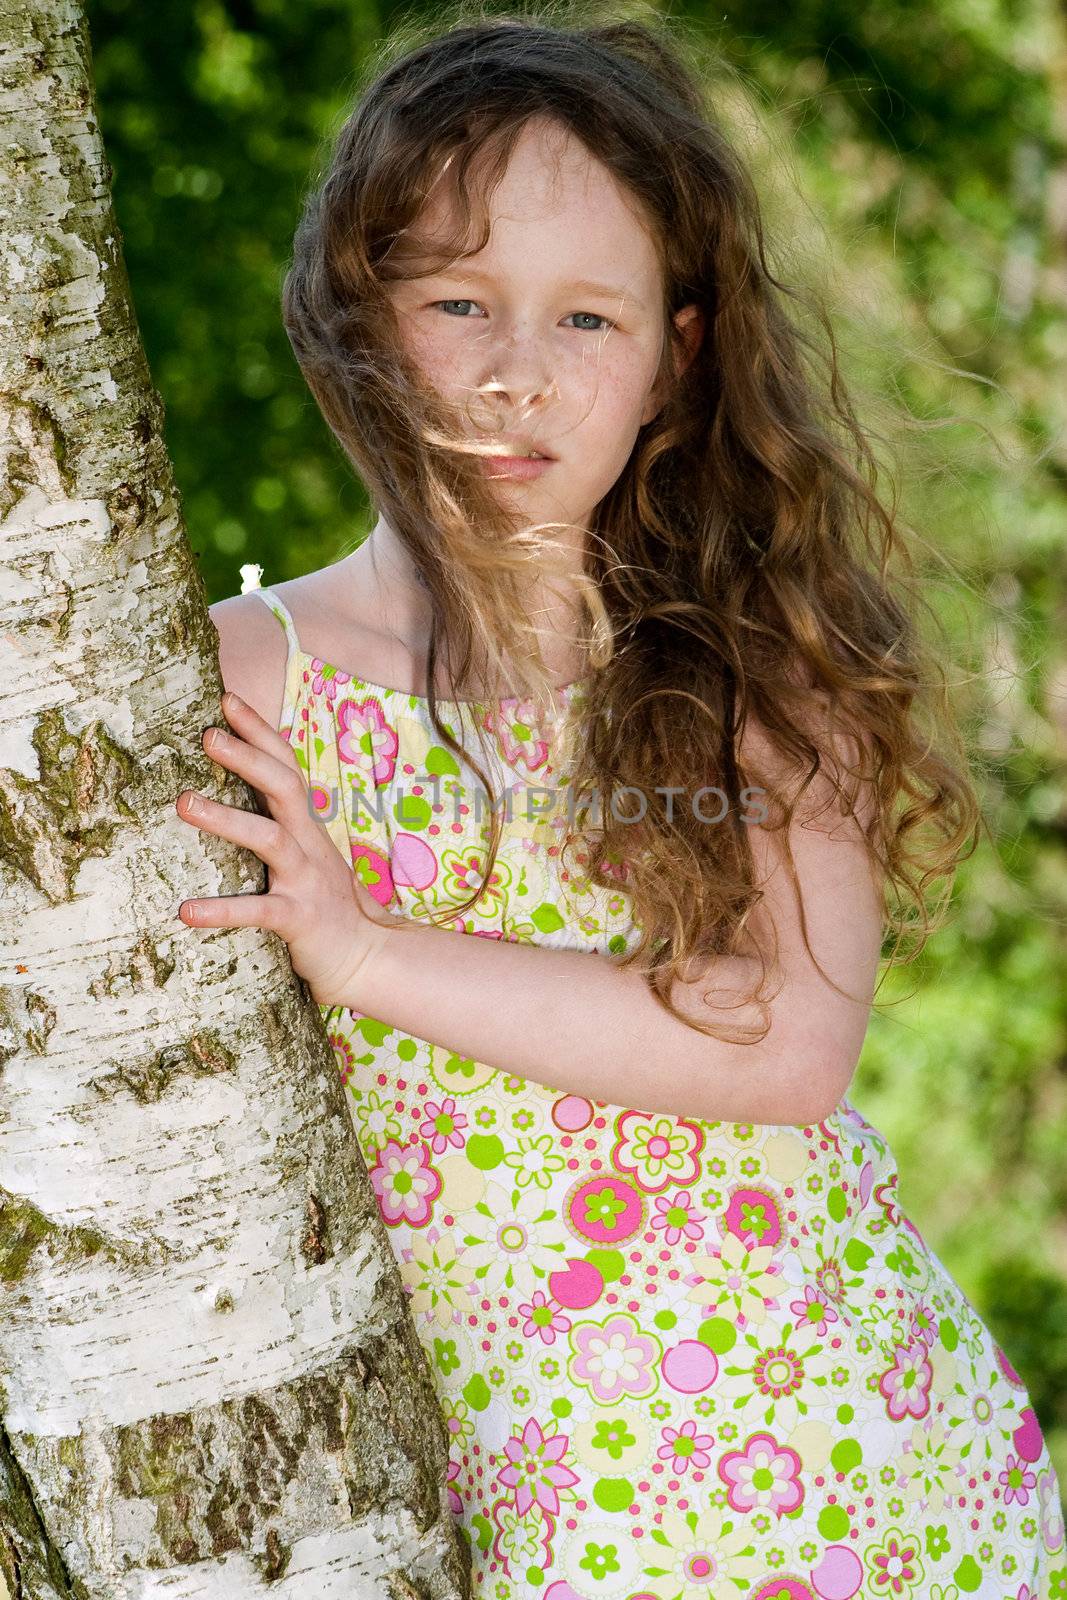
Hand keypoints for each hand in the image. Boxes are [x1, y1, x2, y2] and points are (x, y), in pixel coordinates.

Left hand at [175, 691, 395, 1005]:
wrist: (368, 959)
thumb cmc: (327, 907)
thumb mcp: (307, 856)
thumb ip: (281, 825)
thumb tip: (245, 793)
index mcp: (308, 828)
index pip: (288, 766)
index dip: (260, 732)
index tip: (227, 700)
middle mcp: (310, 845)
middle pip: (285, 788)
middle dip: (248, 757)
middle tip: (208, 735)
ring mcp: (307, 881)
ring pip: (270, 839)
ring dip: (227, 818)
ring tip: (183, 803)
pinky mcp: (300, 919)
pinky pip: (259, 911)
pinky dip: (222, 910)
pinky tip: (186, 911)